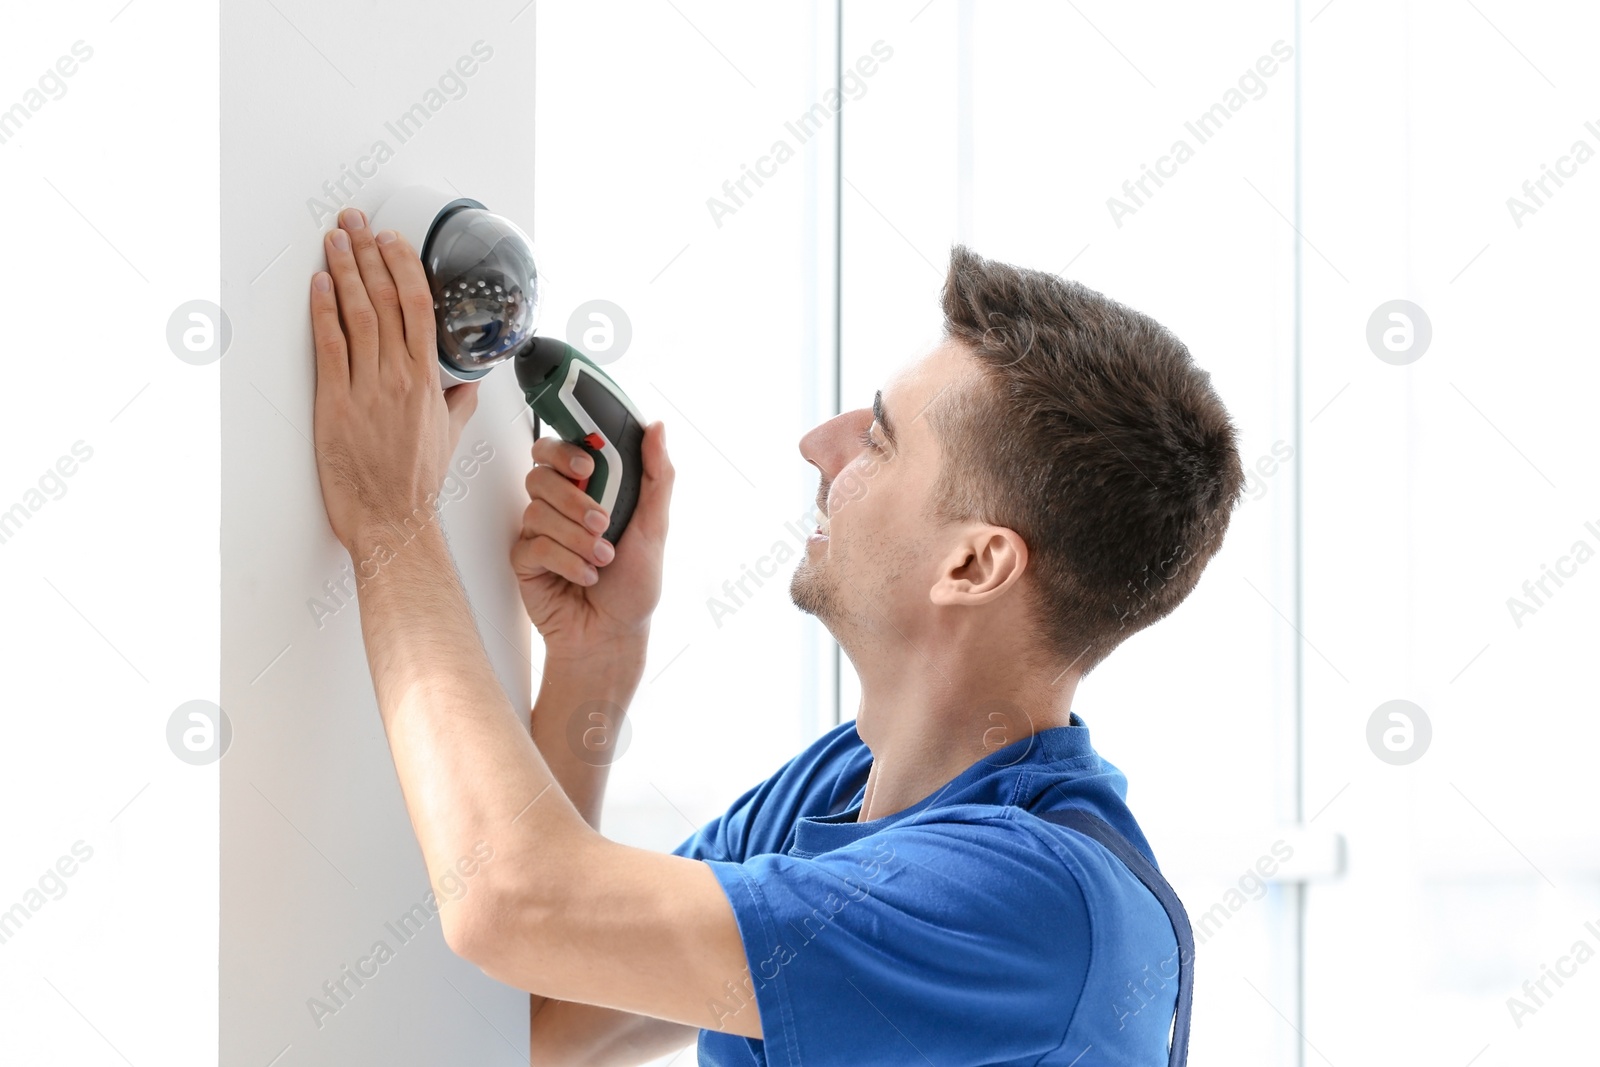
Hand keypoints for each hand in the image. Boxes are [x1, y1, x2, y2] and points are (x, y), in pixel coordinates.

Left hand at [309, 207, 479, 550]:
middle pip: (385, 299)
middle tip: (357, 222)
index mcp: (428, 382)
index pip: (419, 307)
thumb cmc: (416, 485)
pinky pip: (330, 346)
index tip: (393, 241)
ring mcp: (368, 388)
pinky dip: (323, 311)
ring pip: (357, 314)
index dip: (404, 267)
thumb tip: (467, 385)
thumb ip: (458, 404)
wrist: (391, 520)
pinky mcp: (336, 403)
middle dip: (369, 253)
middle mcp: (400, 377)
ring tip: (335, 239)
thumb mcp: (449, 439)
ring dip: (344, 270)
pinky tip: (318, 285)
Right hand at [512, 421, 672, 655]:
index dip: (566, 452)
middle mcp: (559, 508)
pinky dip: (566, 562)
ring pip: (538, 511)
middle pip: (540, 475)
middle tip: (602, 522)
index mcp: (588, 492)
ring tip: (602, 559)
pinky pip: (535, 545)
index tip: (589, 468)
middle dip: (574, 500)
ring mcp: (539, 533)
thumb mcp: (654, 527)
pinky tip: (585, 577)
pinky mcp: (525, 560)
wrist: (611, 636)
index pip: (559, 450)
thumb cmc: (632, 587)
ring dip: (577, 537)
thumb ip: (657, 476)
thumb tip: (657, 430)